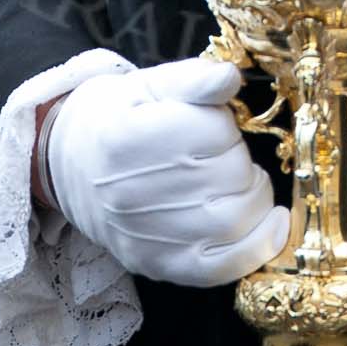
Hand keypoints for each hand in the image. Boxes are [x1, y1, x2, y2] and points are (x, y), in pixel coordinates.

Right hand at [44, 57, 289, 287]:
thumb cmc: (119, 117)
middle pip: (230, 175)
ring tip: (241, 181)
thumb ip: (193, 79)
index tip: (212, 122)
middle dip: (241, 158)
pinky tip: (272, 224)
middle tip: (225, 152)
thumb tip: (229, 77)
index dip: (225, 123)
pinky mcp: (159, 265)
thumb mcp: (149, 84)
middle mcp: (135, 192)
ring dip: (256, 196)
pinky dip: (257, 247)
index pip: (214, 131)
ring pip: (236, 219)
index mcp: (130, 137)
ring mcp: (148, 235)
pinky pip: (221, 268)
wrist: (74, 165)